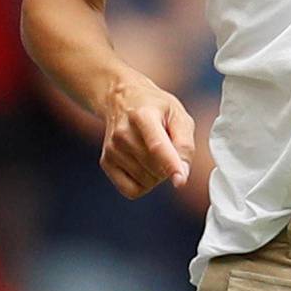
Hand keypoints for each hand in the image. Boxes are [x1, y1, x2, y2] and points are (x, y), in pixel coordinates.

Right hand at [101, 72, 195, 198]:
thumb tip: (182, 174)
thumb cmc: (155, 108)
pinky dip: (143, 184)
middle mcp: (123, 133)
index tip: (180, 181)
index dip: (171, 165)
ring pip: (146, 181)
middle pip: (155, 168)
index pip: (157, 146)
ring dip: (157, 174)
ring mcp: (112, 149)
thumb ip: (185, 144)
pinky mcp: (105, 162)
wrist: (122, 99)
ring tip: (152, 151)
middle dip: (169, 166)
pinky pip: (132, 190)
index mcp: (143, 115)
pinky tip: (143, 165)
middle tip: (167, 147)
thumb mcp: (178, 115)